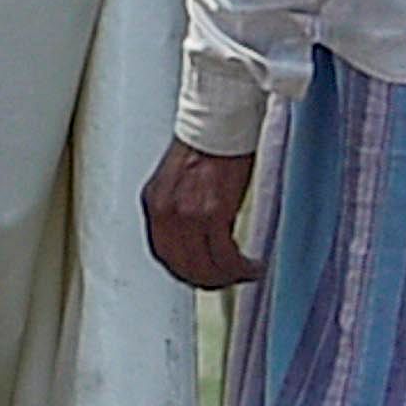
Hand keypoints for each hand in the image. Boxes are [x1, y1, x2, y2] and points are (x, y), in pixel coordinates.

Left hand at [142, 141, 260, 290]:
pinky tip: (251, 267)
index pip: (162, 252)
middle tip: (225, 281)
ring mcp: (187, 216)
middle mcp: (166, 213)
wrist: (219, 123)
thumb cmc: (207, 142)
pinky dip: (240, 267)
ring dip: (226, 277)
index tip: (199, 275)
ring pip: (205, 266)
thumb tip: (198, 236)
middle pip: (182, 266)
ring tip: (242, 275)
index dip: (183, 270)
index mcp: (155, 203)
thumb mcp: (180, 179)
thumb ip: (182, 209)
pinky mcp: (212, 214)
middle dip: (206, 280)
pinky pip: (225, 256)